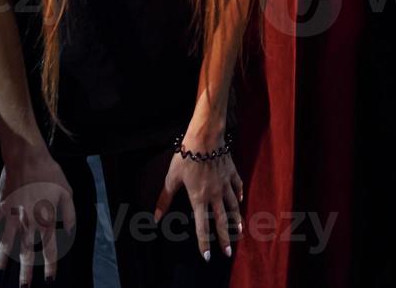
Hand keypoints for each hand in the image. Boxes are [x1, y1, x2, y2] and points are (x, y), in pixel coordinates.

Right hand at [0, 152, 76, 287]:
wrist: (27, 157)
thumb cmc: (51, 173)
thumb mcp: (68, 193)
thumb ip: (70, 215)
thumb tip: (69, 232)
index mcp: (45, 220)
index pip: (48, 249)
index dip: (49, 266)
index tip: (49, 279)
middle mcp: (27, 222)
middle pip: (26, 252)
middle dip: (25, 273)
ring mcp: (11, 215)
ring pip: (6, 243)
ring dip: (2, 260)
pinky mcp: (0, 206)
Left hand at [154, 147, 243, 262]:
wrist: (205, 138)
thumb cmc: (186, 157)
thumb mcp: (171, 179)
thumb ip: (165, 199)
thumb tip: (156, 218)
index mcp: (199, 199)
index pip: (202, 227)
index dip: (204, 243)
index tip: (207, 257)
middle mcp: (215, 195)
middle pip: (221, 221)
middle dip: (225, 238)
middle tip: (229, 252)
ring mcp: (225, 184)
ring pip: (233, 206)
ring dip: (235, 220)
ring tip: (239, 231)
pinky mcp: (232, 172)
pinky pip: (237, 186)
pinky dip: (239, 195)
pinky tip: (239, 200)